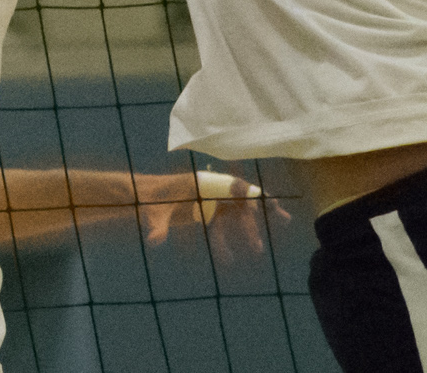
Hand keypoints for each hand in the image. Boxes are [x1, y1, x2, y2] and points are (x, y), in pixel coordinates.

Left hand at [138, 171, 278, 256]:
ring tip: (283, 223)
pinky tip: (257, 239)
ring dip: (260, 216)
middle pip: (240, 196)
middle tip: (277, 226)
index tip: (261, 205)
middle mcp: (209, 189)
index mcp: (199, 185)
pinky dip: (247, 224)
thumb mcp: (152, 215)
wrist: (143, 199)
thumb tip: (153, 241)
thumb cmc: (148, 204)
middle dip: (259, 210)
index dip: (246, 194)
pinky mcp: (210, 210)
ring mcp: (211, 199)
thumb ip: (156, 227)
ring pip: (241, 205)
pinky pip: (234, 216)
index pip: (229, 186)